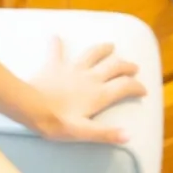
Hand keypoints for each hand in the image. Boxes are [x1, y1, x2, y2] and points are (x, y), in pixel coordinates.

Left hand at [29, 38, 146, 143]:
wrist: (30, 107)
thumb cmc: (56, 122)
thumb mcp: (82, 132)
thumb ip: (105, 133)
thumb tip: (128, 136)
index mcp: (99, 94)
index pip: (125, 87)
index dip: (136, 88)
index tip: (142, 90)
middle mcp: (90, 78)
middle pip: (114, 67)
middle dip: (126, 66)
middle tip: (133, 67)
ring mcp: (72, 69)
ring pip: (92, 54)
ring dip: (102, 49)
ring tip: (110, 46)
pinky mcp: (54, 66)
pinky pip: (55, 52)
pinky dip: (56, 44)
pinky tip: (54, 37)